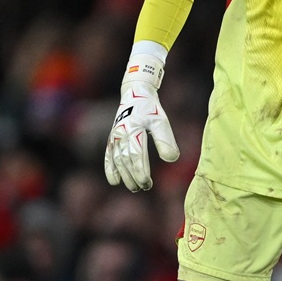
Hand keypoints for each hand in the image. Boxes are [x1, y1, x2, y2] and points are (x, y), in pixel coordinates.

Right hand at [104, 53, 179, 191]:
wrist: (135, 92)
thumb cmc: (151, 108)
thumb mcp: (161, 121)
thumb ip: (165, 140)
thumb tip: (172, 159)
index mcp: (134, 131)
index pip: (137, 156)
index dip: (141, 171)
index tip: (148, 183)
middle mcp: (121, 135)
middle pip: (127, 161)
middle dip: (134, 176)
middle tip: (143, 188)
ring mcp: (115, 137)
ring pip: (118, 160)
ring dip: (124, 175)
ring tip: (133, 187)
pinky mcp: (112, 138)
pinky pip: (109, 156)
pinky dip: (110, 169)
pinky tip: (114, 181)